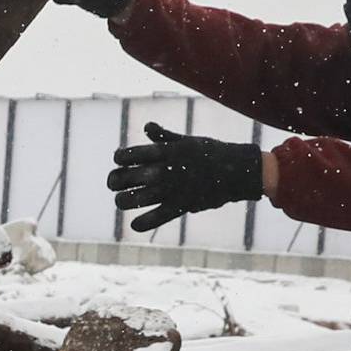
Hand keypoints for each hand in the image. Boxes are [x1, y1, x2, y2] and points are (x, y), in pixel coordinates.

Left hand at [106, 121, 267, 233]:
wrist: (236, 170)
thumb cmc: (210, 152)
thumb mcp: (186, 140)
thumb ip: (163, 136)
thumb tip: (147, 126)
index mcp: (165, 151)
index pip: (130, 155)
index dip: (119, 159)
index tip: (119, 162)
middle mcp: (164, 169)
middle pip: (127, 177)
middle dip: (115, 181)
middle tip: (113, 184)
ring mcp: (172, 189)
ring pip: (136, 199)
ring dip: (123, 201)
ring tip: (121, 201)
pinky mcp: (181, 206)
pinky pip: (156, 217)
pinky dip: (143, 223)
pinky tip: (135, 224)